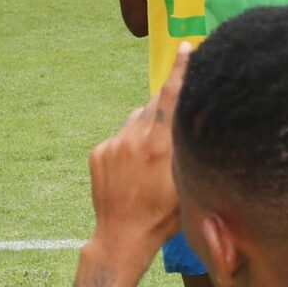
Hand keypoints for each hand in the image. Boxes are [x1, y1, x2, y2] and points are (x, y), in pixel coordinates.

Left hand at [88, 43, 187, 259]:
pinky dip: (129, 145)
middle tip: (171, 133)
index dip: (182, 70)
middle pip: (154, 106)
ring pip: (136, 121)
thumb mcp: (186, 181)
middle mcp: (134, 138)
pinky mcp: (98, 152)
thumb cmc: (164, 215)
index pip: (172, 97)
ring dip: (146, 131)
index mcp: (159, 145)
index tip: (187, 48)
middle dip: (165, 109)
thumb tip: (189, 118)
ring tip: (151, 162)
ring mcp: (113, 144)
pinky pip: (119, 137)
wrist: (121, 237)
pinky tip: (134, 170)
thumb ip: (187, 147)